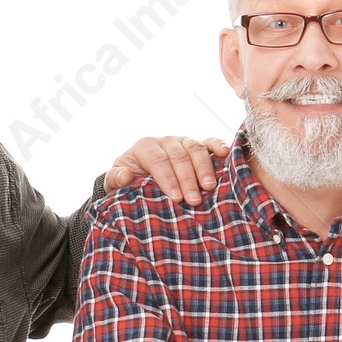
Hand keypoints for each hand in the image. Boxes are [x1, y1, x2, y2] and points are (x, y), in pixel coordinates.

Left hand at [104, 135, 229, 204]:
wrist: (136, 176)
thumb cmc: (128, 182)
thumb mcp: (115, 183)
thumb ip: (116, 179)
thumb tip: (125, 175)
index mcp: (145, 148)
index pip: (158, 160)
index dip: (168, 178)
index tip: (176, 197)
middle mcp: (165, 142)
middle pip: (179, 156)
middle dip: (187, 178)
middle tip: (194, 200)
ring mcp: (182, 142)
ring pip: (195, 148)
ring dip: (204, 167)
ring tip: (209, 187)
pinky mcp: (195, 147)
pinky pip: (208, 142)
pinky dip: (218, 145)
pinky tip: (226, 154)